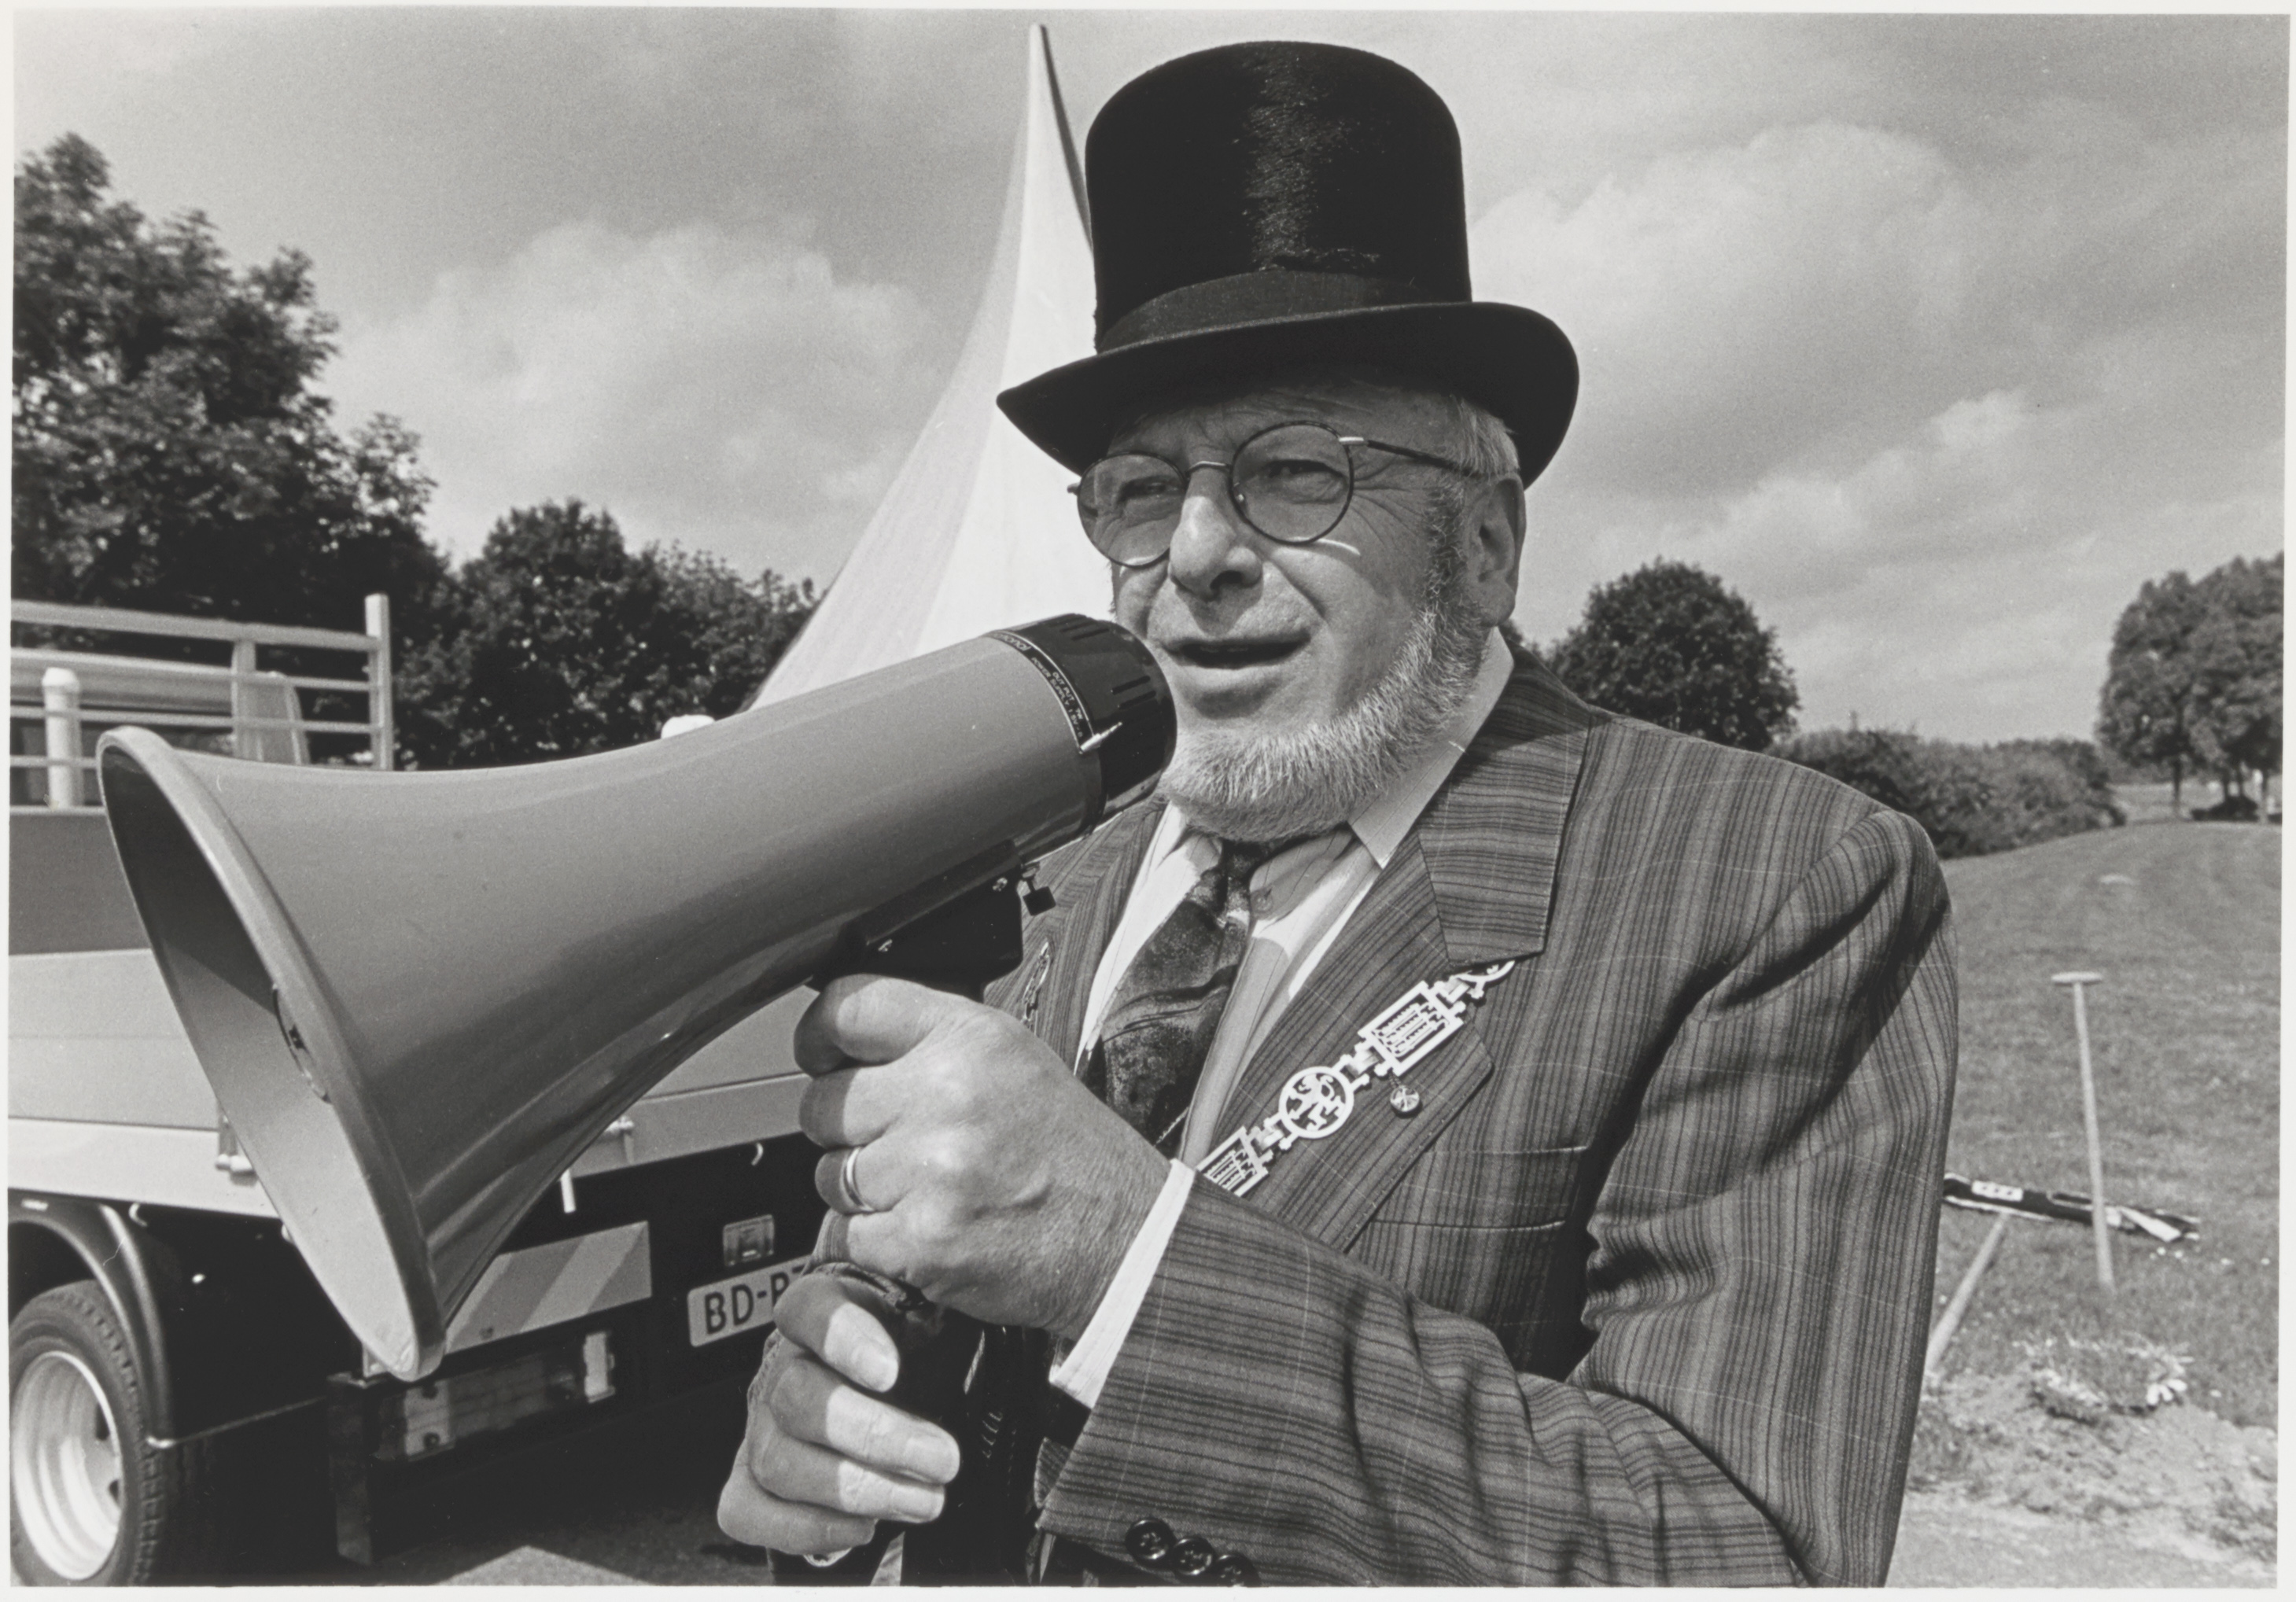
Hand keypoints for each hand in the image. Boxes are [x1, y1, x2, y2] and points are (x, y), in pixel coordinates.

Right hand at [716, 1271, 960, 1554]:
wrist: (898, 1398)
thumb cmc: (921, 1351)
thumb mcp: (938, 1311)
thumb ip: (944, 1288)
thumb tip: (965, 1274)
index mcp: (824, 1311)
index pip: (809, 1309)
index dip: (844, 1339)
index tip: (892, 1371)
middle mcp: (783, 1366)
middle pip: (798, 1398)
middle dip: (877, 1437)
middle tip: (945, 1460)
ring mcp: (762, 1427)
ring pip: (778, 1461)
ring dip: (859, 1489)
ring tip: (927, 1500)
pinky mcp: (751, 1480)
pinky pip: (746, 1510)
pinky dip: (804, 1527)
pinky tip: (865, 1526)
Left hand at [797, 973, 1169, 1339]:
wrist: (1126, 1240)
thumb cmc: (1071, 1154)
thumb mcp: (1016, 1059)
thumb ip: (932, 1040)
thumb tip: (842, 1035)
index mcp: (971, 1037)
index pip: (846, 1009)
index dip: (820, 1036)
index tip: (823, 1056)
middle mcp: (948, 1092)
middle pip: (822, 1102)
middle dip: (849, 1130)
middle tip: (903, 1145)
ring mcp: (932, 1169)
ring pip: (831, 1174)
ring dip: (866, 1192)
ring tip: (929, 1190)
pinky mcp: (921, 1239)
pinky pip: (850, 1234)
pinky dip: (881, 1242)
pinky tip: (932, 1230)